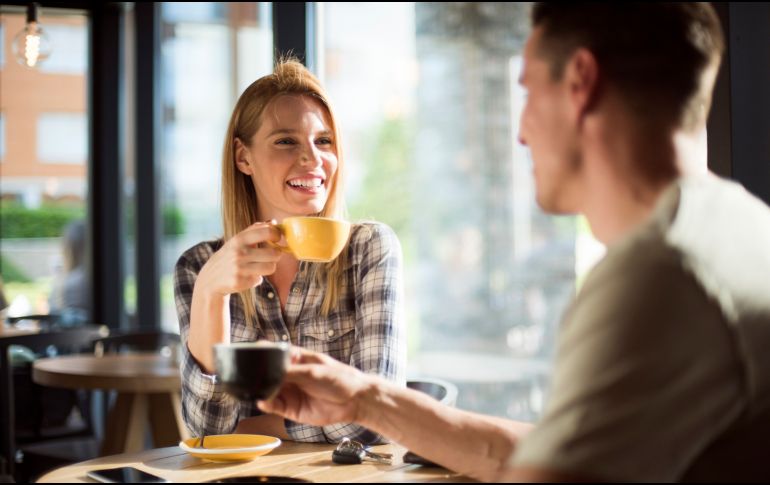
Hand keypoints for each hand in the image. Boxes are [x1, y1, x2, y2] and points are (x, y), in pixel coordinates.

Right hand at [198, 222, 282, 295]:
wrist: (210, 278)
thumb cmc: (229, 256)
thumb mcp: (237, 240)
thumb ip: (255, 229)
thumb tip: (273, 222)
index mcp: (239, 239)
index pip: (267, 232)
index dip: (277, 235)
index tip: (277, 239)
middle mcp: (239, 253)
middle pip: (274, 253)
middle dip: (276, 255)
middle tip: (270, 255)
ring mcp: (239, 268)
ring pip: (271, 267)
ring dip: (268, 267)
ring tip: (259, 266)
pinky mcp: (240, 282)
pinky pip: (260, 279)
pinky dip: (256, 278)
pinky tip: (246, 276)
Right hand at [258, 348, 373, 426]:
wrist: (353, 401)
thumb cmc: (338, 379)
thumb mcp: (313, 371)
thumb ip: (291, 371)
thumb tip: (270, 371)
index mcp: (296, 359)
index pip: (274, 355)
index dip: (263, 354)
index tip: (250, 353)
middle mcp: (290, 375)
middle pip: (268, 374)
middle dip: (258, 375)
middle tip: (249, 375)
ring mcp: (289, 392)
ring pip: (268, 390)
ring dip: (260, 390)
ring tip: (255, 388)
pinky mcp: (290, 409)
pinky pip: (274, 406)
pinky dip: (266, 403)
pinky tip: (263, 400)